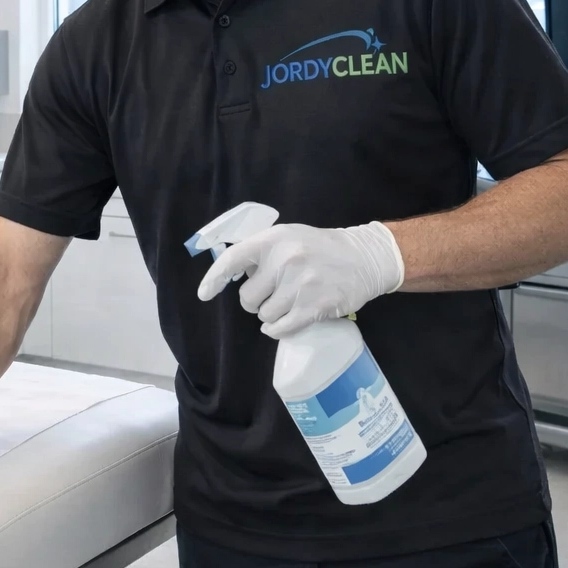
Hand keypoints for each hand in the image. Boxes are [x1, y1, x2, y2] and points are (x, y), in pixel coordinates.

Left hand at [196, 222, 403, 338]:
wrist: (364, 258)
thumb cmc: (320, 248)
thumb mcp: (289, 237)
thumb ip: (261, 252)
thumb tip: (233, 273)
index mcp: (274, 240)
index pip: (232, 259)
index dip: (214, 279)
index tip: (203, 294)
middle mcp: (284, 260)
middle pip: (248, 298)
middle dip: (255, 301)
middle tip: (273, 294)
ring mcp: (299, 285)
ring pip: (264, 316)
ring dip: (272, 314)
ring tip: (289, 302)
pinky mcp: (313, 307)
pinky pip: (280, 329)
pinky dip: (277, 330)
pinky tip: (284, 322)